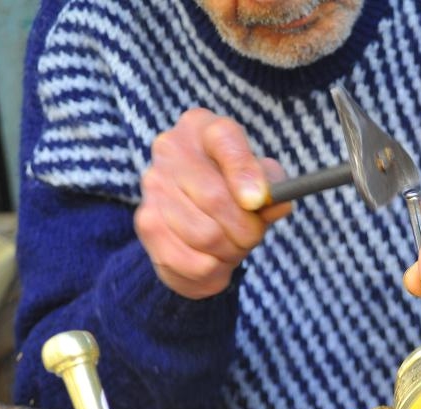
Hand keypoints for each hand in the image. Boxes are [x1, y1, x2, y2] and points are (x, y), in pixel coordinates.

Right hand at [135, 109, 290, 298]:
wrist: (198, 225)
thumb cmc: (237, 196)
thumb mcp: (263, 184)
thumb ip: (274, 188)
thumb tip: (272, 200)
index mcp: (203, 127)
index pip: (224, 138)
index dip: (245, 173)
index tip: (258, 202)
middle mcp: (171, 148)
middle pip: (216, 198)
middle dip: (246, 228)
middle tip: (253, 235)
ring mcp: (153, 185)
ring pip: (205, 234)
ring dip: (230, 250)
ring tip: (232, 244)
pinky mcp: (146, 222)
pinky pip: (189, 259)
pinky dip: (211, 267)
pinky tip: (212, 258)